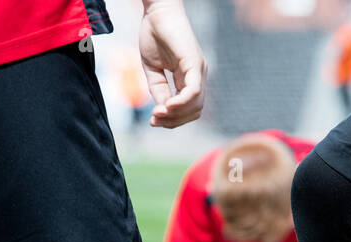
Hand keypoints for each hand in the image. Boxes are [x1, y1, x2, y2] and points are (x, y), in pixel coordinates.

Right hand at [139, 0, 205, 127]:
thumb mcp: (152, 70)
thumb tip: (161, 111)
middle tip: (154, 119)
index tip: (153, 120)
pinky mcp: (194, 63)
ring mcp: (198, 70)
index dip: (172, 119)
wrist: (155, 12)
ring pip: (196, 105)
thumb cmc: (153, 35)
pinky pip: (194, 91)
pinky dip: (181, 103)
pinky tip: (167, 105)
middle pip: (194, 111)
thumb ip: (157, 90)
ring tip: (158, 113)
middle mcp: (197, 76)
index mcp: (188, 78)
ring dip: (176, 114)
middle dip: (174, 121)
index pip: (187, 109)